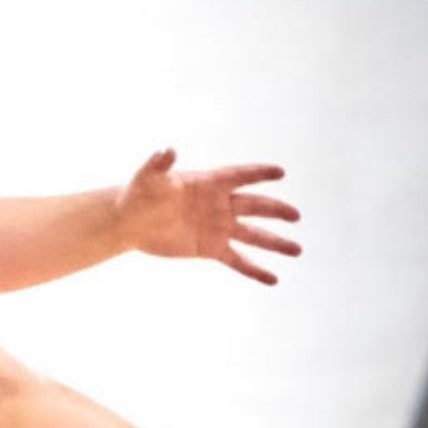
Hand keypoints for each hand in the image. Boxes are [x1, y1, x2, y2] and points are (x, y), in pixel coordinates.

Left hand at [116, 147, 301, 285]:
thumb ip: (159, 164)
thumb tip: (168, 149)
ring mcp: (217, 227)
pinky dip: (255, 270)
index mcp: (209, 183)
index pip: (240, 175)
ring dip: (275, 243)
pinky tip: (273, 279)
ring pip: (253, 235)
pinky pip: (237, 260)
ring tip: (298, 250)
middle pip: (255, 206)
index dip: (259, 173)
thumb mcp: (147, 177)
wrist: (129, 221)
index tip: (280, 172)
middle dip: (276, 211)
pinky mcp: (210, 248)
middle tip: (296, 216)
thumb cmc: (137, 193)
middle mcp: (219, 204)